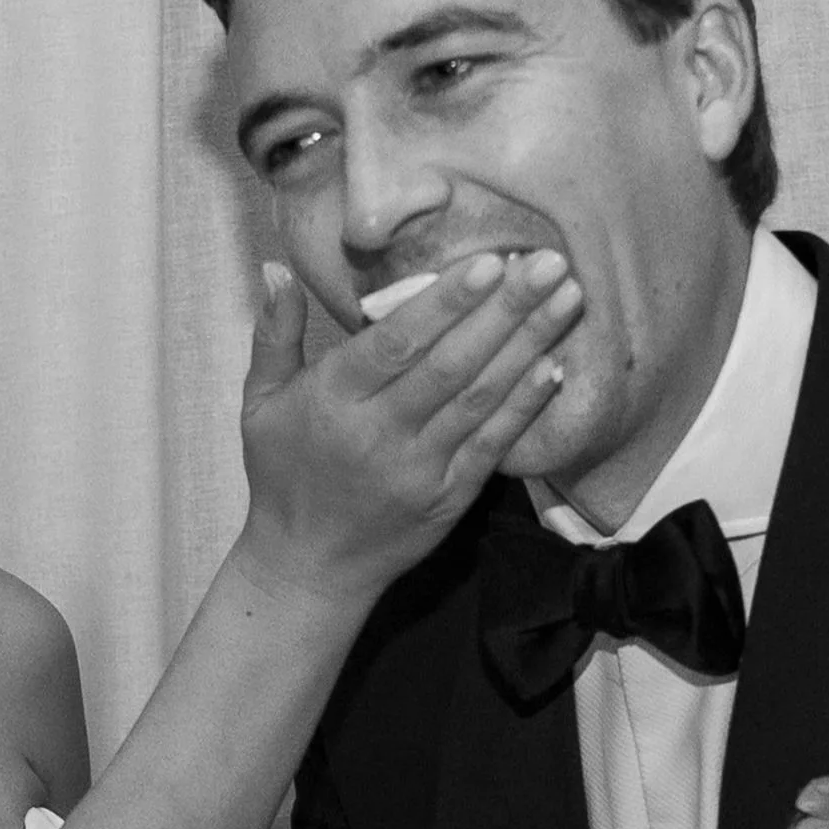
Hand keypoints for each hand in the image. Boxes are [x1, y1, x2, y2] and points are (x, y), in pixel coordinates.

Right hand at [236, 251, 579, 606]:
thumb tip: (276, 268)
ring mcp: (419, 469)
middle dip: (505, 310)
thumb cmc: (283, 475)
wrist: (309, 566)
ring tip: (568, 297)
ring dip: (528, 345)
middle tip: (550, 262)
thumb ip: (273, 334)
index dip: (446, 303)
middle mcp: (378, 434)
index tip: (490, 261)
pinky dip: (524, 405)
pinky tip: (554, 365)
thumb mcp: (260, 403)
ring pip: (479, 398)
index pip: (397, 343)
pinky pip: (492, 445)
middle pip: (450, 364)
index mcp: (332, 400)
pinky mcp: (449, 498)